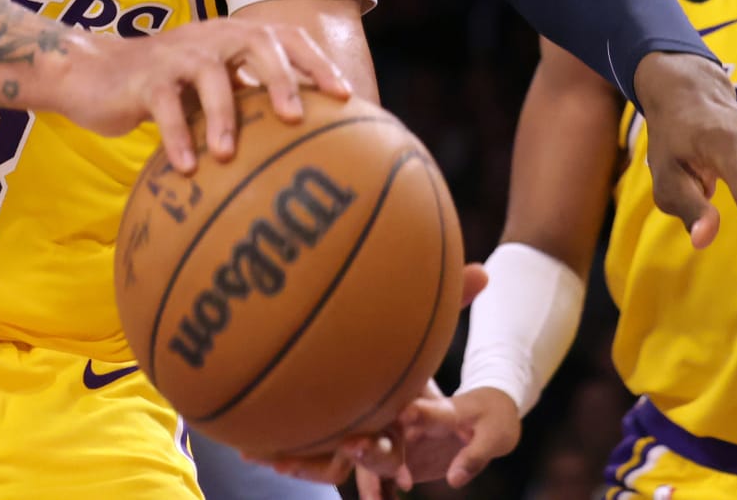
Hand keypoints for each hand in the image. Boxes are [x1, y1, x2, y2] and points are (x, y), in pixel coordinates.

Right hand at [53, 18, 351, 171]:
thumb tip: (303, 146)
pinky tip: (188, 168)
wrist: (94, 74)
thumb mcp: (211, 90)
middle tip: (296, 118)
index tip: (345, 96)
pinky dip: (176, 136)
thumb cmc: (166, 89)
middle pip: (256, 42)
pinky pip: (164, 105)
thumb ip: (247, 103)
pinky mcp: (144, 78)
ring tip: (227, 154)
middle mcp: (211, 37)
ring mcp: (177, 54)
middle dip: (280, 78)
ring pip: (209, 74)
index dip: (316, 63)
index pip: (285, 38)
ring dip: (223, 114)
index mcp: (234, 38)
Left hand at [247, 264, 490, 490]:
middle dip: (365, 461)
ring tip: (281, 463)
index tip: (400, 459)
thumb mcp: (422, 319)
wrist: (367, 348)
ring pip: (333, 461)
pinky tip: (252, 447)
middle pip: (373, 455)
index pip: (404, 433)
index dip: (400, 450)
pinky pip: (299, 448)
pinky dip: (281, 451)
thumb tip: (484, 271)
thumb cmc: (400, 336)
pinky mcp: (315, 431)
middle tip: (347, 449)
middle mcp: (373, 425)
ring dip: (310, 465)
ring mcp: (343, 432)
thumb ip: (451, 297)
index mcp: (400, 407)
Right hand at [356, 384, 520, 494]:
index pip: (414, 413)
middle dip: (372, 463)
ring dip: (371, 483)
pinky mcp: (404, 458)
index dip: (400, 427)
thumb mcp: (493, 435)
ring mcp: (404, 441)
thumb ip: (473, 456)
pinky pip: (385, 476)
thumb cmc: (493, 418)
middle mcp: (411, 421)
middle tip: (374, 496)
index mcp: (437, 410)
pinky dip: (380, 491)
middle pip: (381, 436)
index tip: (397, 439)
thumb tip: (454, 480)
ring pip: (376, 458)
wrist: (490, 411)